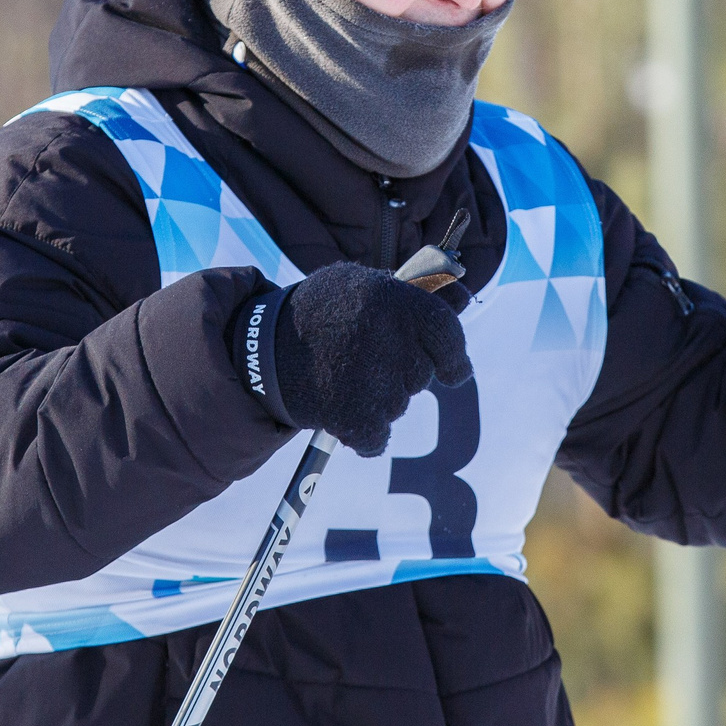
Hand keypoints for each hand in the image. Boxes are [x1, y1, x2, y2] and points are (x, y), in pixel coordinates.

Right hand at [235, 261, 471, 456]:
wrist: (260, 350)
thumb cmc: (321, 314)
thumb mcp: (364, 288)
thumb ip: (416, 295)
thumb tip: (466, 297)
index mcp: (395, 301)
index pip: (448, 333)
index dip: (455, 356)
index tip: (455, 370)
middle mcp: (390, 339)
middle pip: (421, 374)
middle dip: (402, 374)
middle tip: (364, 360)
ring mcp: (375, 382)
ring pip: (399, 405)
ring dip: (379, 400)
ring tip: (341, 376)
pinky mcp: (356, 418)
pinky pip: (378, 438)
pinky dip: (363, 434)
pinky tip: (340, 410)